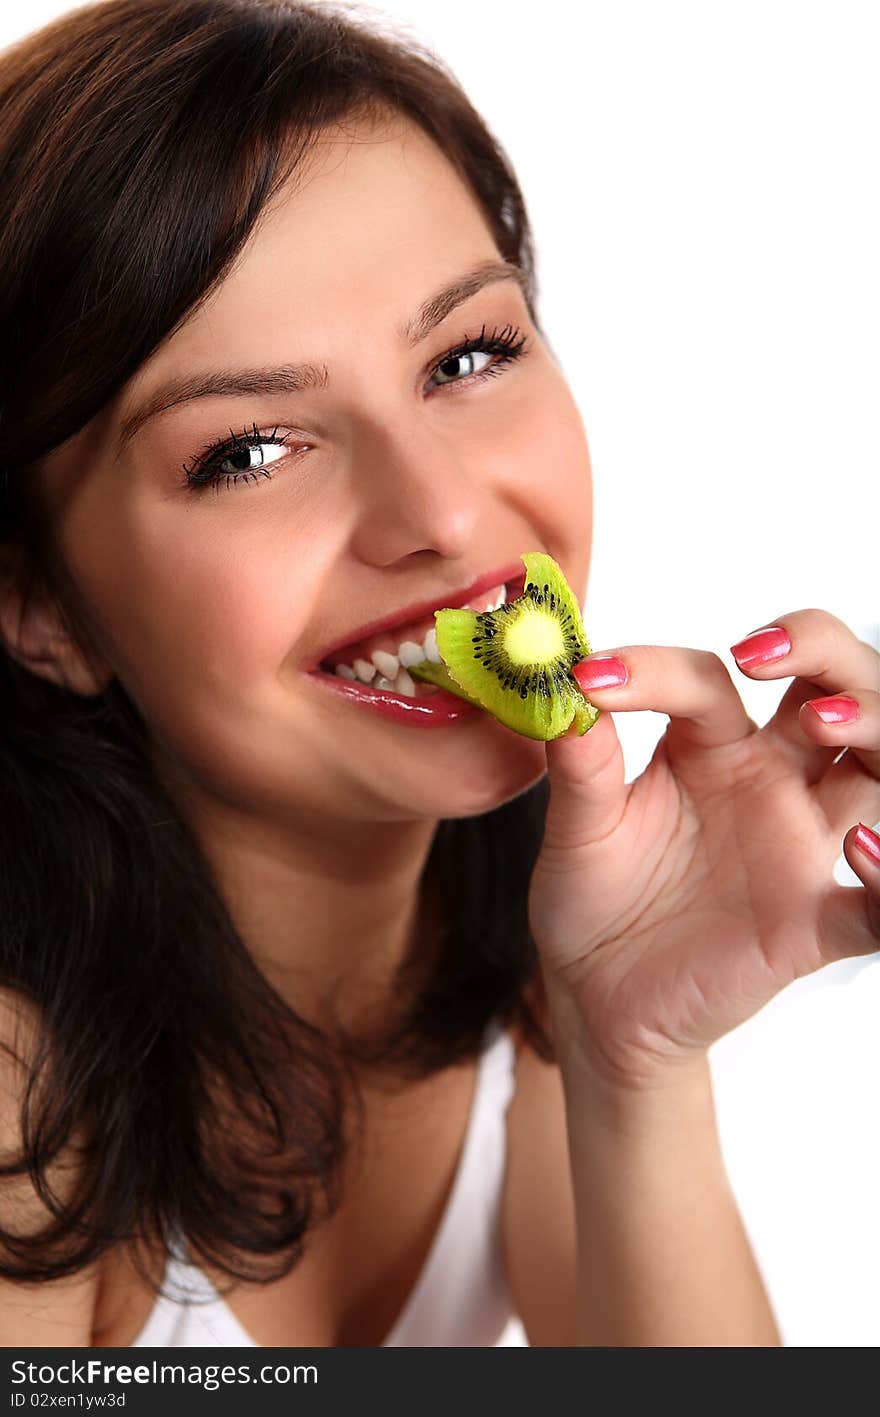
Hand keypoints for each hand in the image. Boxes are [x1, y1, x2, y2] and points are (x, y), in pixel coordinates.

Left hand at [527, 609, 879, 1088]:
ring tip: (822, 722)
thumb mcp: (577, 833)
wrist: (595, 1000)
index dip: (657, 669)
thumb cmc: (593, 902)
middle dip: (820, 648)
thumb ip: (580, 768)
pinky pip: (874, 907)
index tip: (591, 680)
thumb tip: (563, 695)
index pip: (708, 680)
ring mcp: (798, 848)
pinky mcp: (811, 925)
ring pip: (876, 768)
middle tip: (759, 653)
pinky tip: (864, 851)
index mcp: (710, 748)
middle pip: (832, 687)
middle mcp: (769, 782)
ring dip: (869, 729)